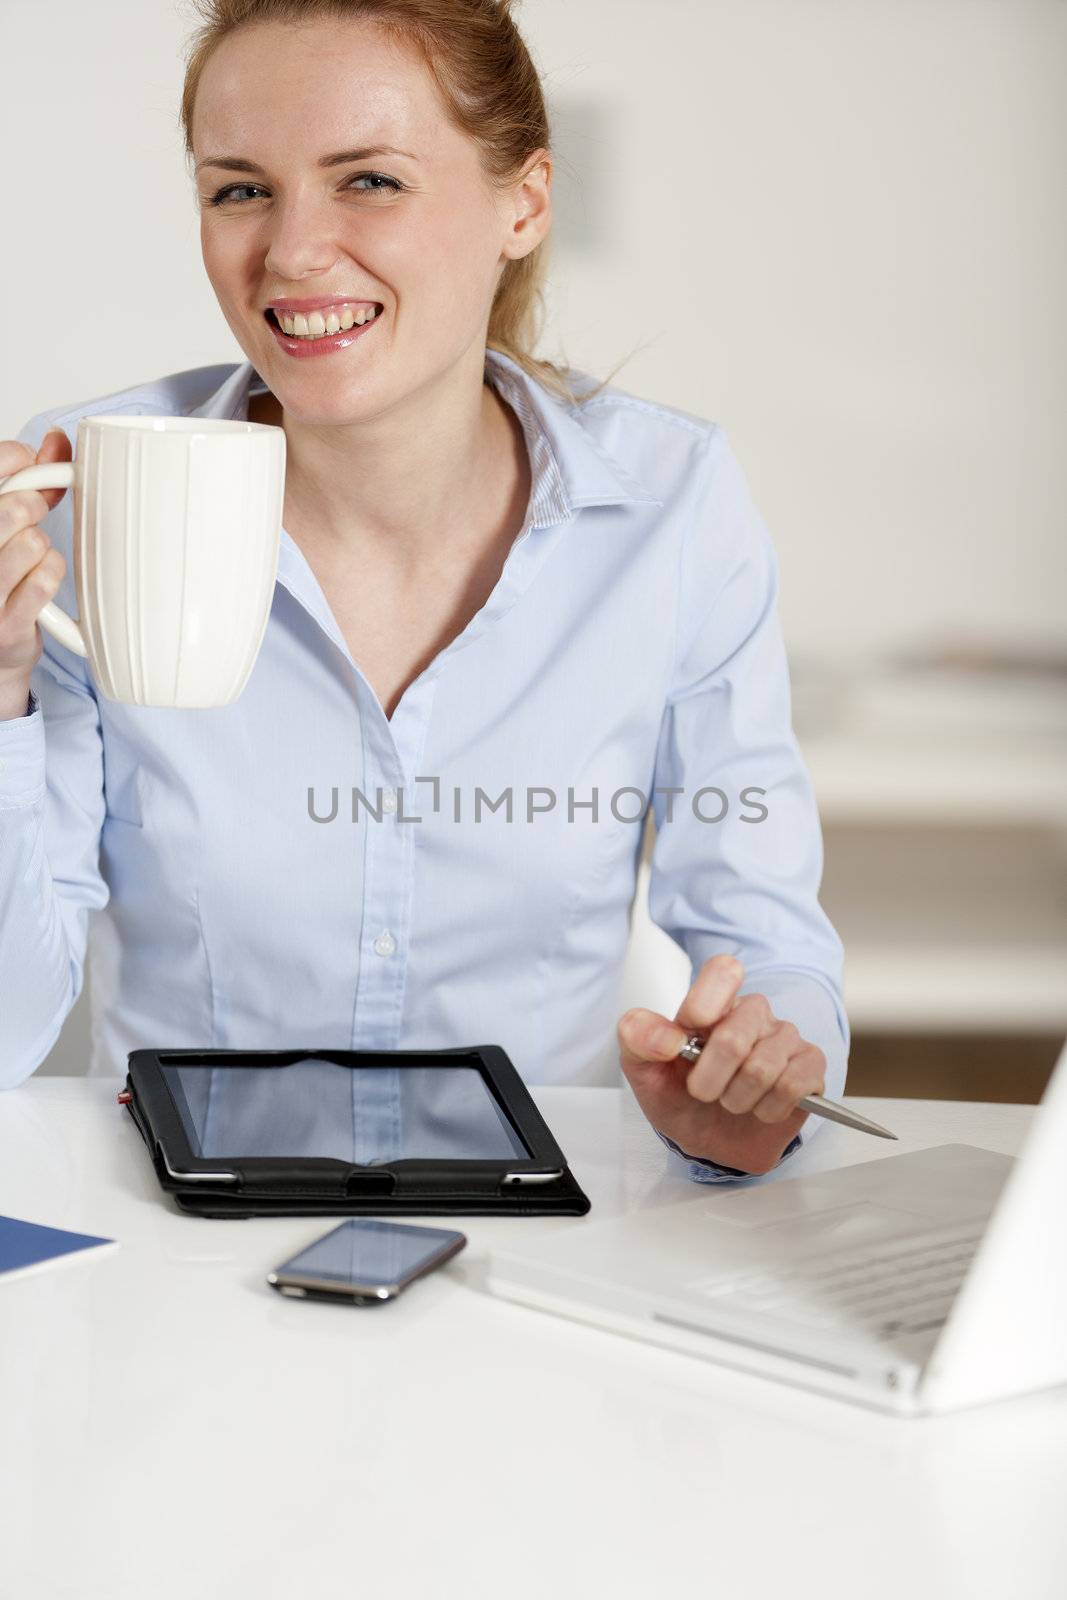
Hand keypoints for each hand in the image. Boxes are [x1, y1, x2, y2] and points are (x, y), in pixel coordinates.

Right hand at [0, 429, 69, 688]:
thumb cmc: (1, 577)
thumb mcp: (9, 525)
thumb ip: (32, 483)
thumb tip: (57, 438)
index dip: (17, 458)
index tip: (30, 463)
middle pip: (12, 507)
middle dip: (34, 506)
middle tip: (32, 516)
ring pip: (32, 543)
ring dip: (44, 548)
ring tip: (30, 558)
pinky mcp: (3, 625)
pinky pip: (45, 580)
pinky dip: (52, 575)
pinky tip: (39, 581)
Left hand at [617, 954, 825, 1175]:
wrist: (710, 1142)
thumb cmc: (680, 1097)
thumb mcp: (643, 1070)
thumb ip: (638, 1039)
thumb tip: (666, 1037)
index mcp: (714, 1002)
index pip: (724, 970)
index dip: (706, 1001)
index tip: (690, 1027)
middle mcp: (754, 1013)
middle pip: (734, 1037)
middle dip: (708, 1081)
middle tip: (702, 1093)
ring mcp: (786, 1038)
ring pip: (763, 1068)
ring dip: (736, 1100)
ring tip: (732, 1102)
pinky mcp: (810, 1066)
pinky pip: (793, 1085)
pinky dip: (767, 1109)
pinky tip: (761, 1108)